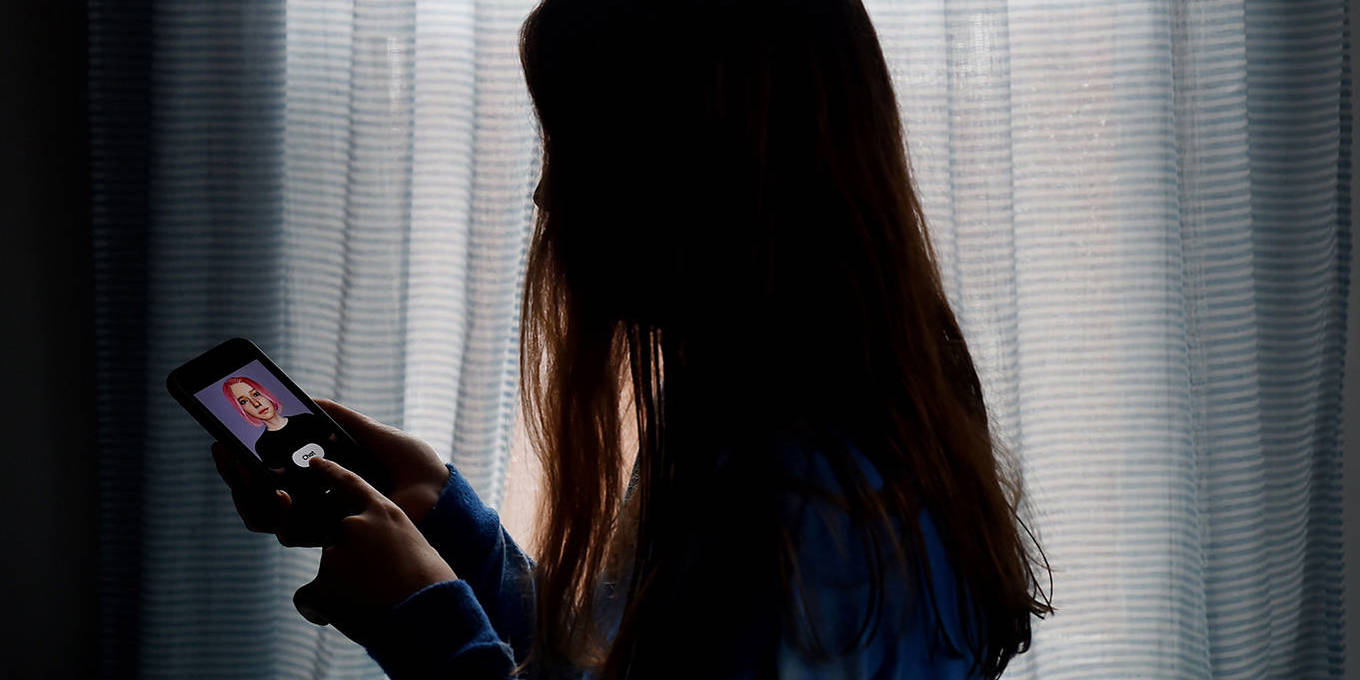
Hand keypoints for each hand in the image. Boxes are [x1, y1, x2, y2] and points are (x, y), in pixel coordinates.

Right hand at [210, 399, 451, 546]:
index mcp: (322, 478)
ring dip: (250, 495)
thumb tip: (308, 399)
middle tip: (229, 454)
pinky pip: (292, 533)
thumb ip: (341, 420)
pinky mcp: (333, 539)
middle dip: (235, 476)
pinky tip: (283, 494)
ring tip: (252, 473)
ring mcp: (321, 523)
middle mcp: (316, 503)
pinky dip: (280, 514)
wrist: (440, 496)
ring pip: (265, 517)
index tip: (224, 439)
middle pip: (258, 496)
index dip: (243, 460)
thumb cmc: (413, 468)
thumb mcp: (375, 436)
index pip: (271, 473)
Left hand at [293, 456, 456, 644]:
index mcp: (384, 511)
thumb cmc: (430, 585)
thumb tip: (362, 555)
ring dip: (340, 589)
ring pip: (326, 570)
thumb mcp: (411, 546)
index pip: (351, 483)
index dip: (331, 472)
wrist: (431, 613)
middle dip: (347, 561)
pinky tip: (346, 618)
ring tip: (372, 603)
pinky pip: (308, 598)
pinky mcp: (323, 581)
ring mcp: (337, 551)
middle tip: (373, 584)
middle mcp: (356, 525)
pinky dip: (320, 610)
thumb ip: (384, 538)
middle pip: (335, 539)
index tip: (315, 462)